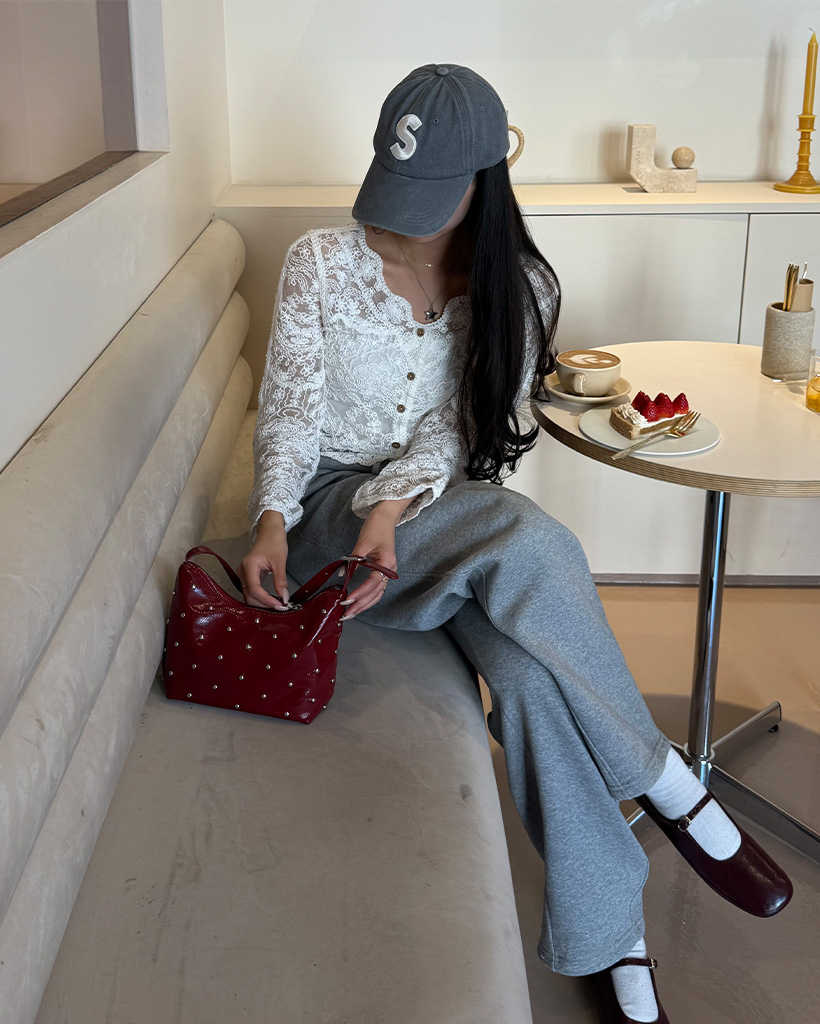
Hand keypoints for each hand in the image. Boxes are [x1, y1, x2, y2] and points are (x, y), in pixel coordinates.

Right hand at [239, 511, 289, 609]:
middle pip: (249, 595)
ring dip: (261, 602)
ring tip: (276, 604)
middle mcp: (243, 571)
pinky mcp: (248, 575)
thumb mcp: (280, 561)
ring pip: (249, 595)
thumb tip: (283, 597)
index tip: (279, 605)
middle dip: (263, 604)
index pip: (254, 590)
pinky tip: (271, 599)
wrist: (270, 530)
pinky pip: (251, 590)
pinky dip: (260, 597)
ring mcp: (244, 573)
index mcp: (249, 566)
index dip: (266, 600)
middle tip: (280, 607)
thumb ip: (280, 581)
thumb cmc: (274, 541)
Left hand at [341, 505, 398, 619]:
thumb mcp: (363, 542)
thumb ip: (353, 560)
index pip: (373, 583)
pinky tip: (358, 603)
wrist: (385, 517)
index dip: (360, 593)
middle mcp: (390, 571)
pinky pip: (376, 589)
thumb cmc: (376, 527)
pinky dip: (367, 597)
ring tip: (351, 613)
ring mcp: (388, 572)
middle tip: (346, 614)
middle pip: (376, 593)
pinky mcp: (383, 571)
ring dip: (364, 605)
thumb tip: (343, 573)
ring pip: (377, 594)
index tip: (347, 600)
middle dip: (361, 605)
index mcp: (387, 563)